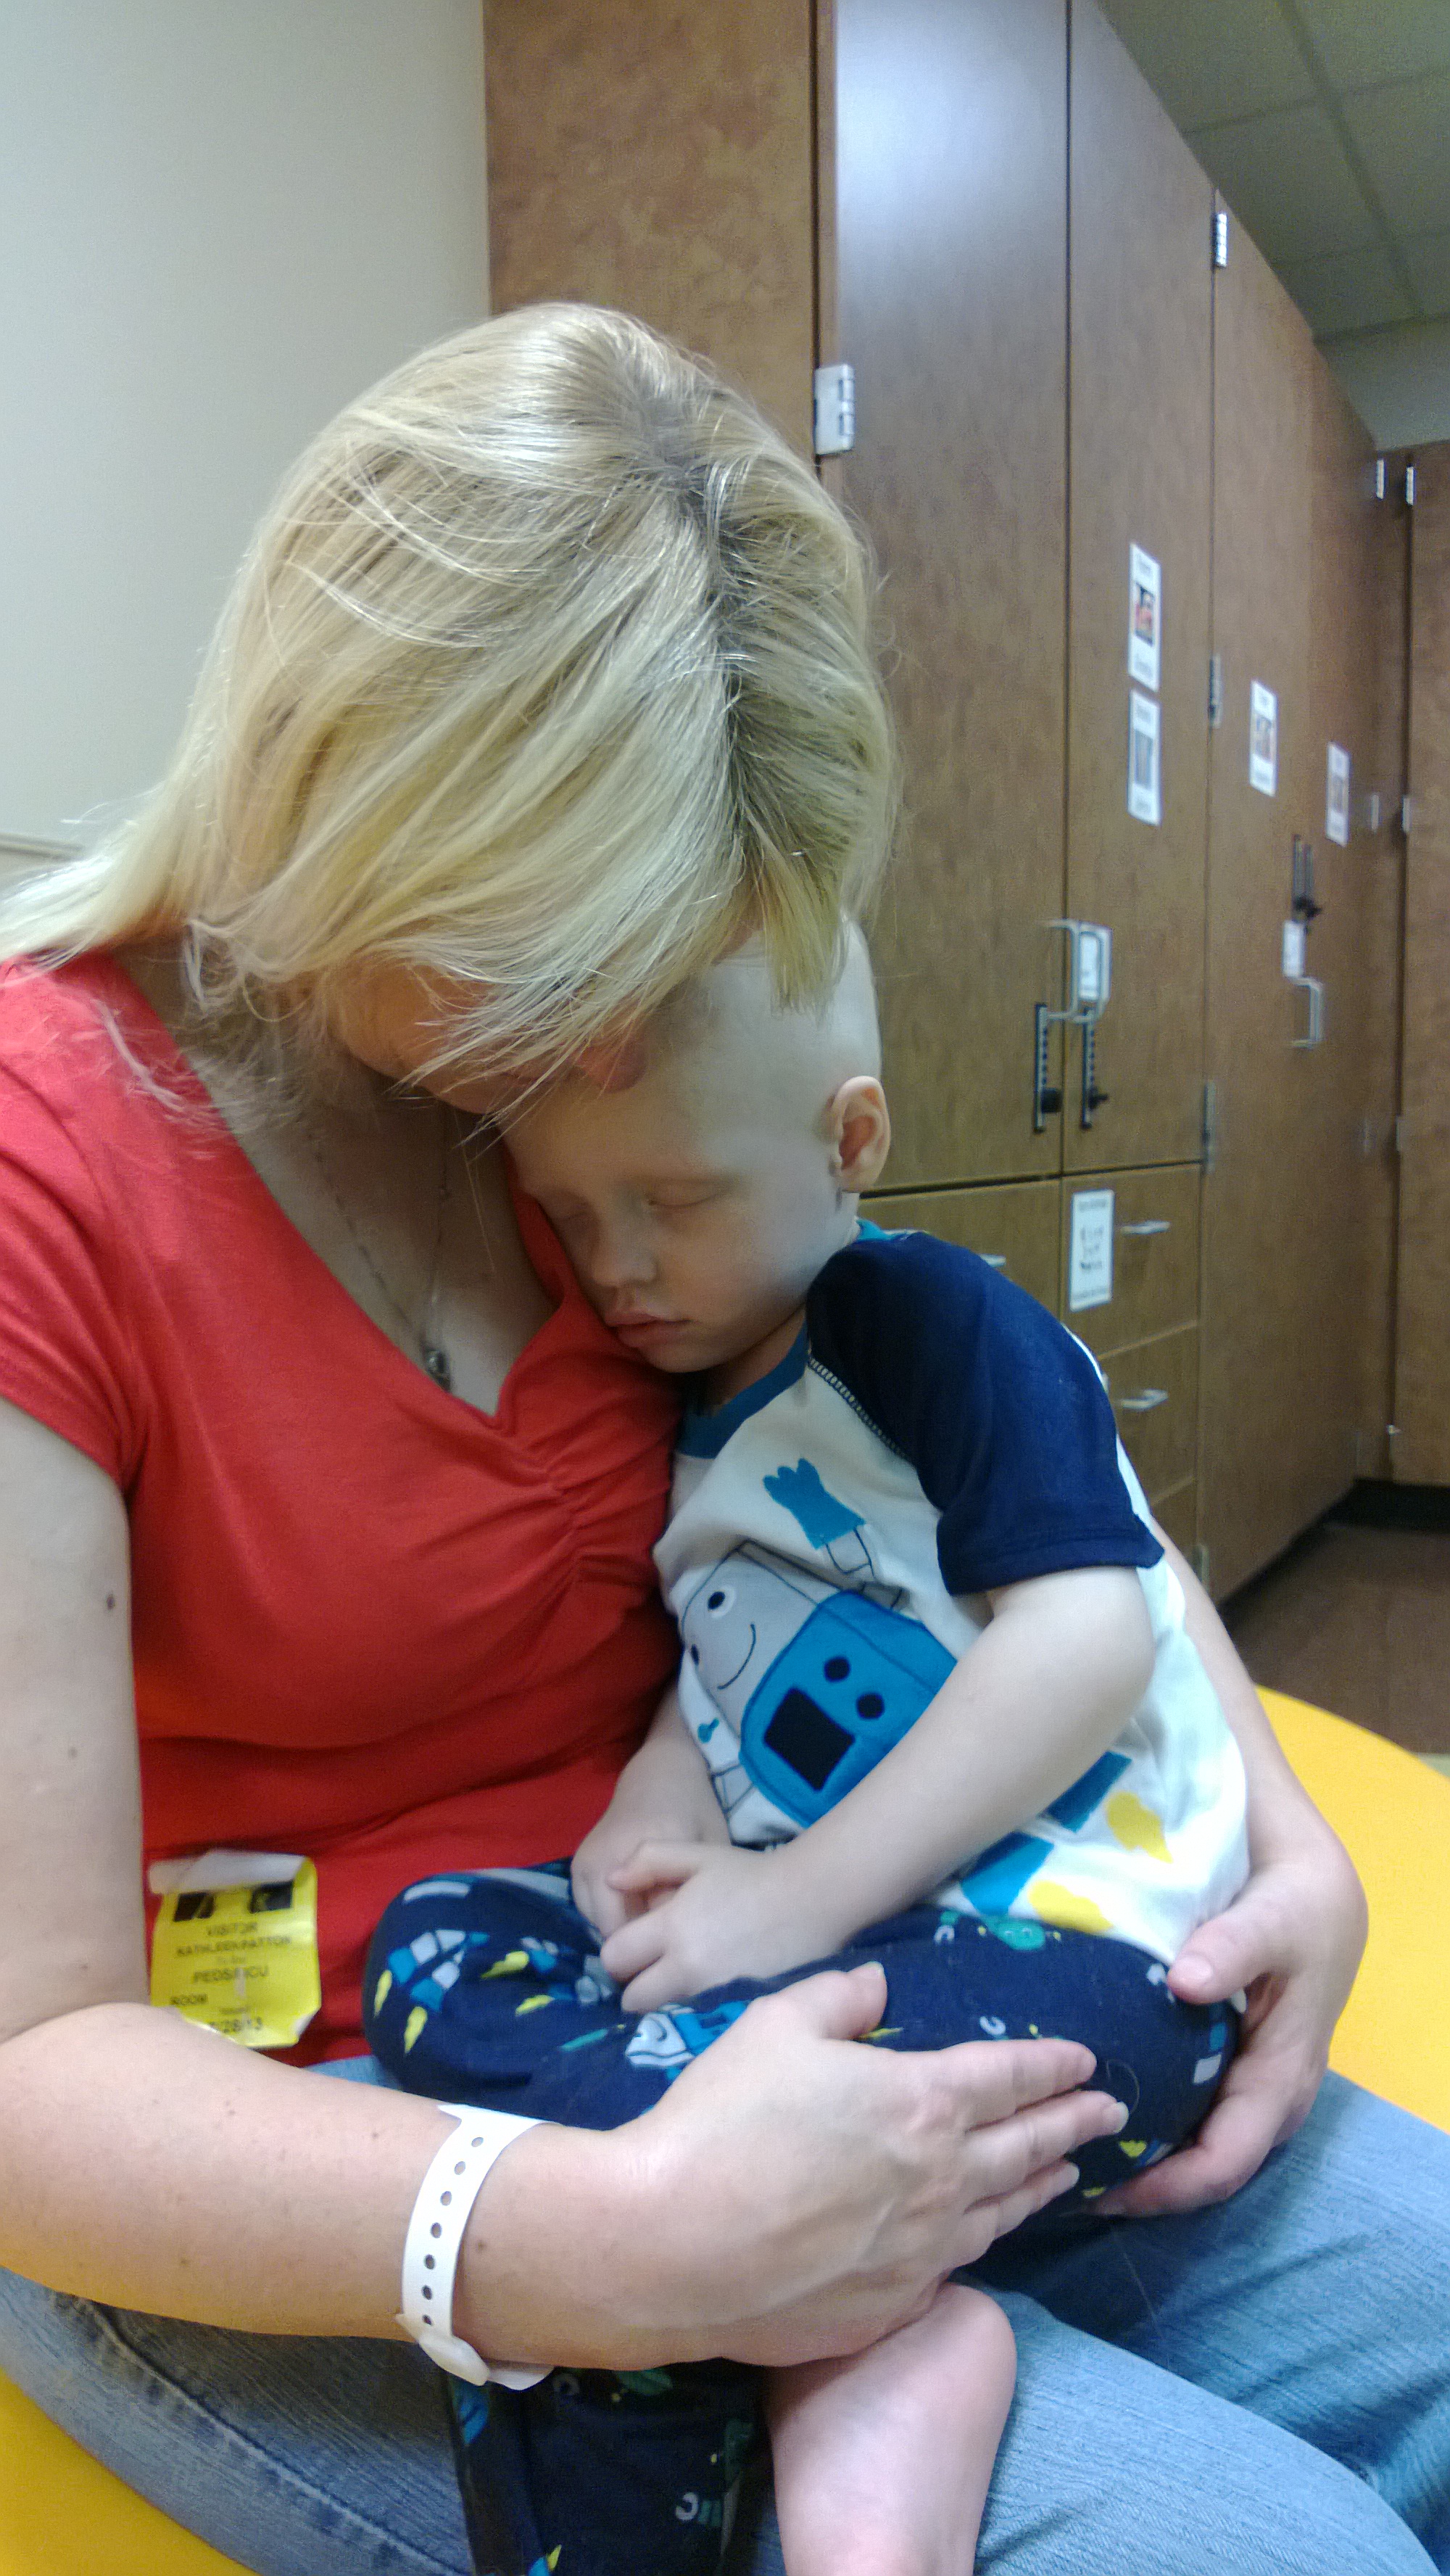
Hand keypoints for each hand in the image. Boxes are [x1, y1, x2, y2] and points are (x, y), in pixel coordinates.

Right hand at [458, 1963, 1129, 2369]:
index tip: (1088, 2061)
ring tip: (1066, 2173)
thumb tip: (880, 1990)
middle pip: (1029, 2146)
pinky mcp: (891, 2306)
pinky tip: (981, 2234)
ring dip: (1042, 2185)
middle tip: (1111, 2115)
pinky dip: (981, 2240)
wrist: (670, 2246)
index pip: (1013, 2078)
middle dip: (1075, 2124)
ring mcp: (922, 2252)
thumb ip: (838, 1999)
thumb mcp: (775, 2025)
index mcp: (922, 2103)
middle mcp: (942, 2180)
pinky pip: (954, 2266)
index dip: (1055, 2064)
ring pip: (1004, 2212)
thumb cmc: (722, 2121)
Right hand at [570, 1711, 728, 1940]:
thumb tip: (675, 1948)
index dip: (667, 1948)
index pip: (650, 1924)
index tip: (683, 1958)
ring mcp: (586, 1864)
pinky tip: (638, 1910)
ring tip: (655, 1929)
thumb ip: (694, 1895)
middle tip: (668, 1953)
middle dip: (641, 1952)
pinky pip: (592, 1915)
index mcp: (647, 1848)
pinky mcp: (577, 1868)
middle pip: (618, 1933)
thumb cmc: (694, 1810)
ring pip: (601, 1929)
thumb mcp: (709, 1849)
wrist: (659, 1773)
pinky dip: (613, 1921)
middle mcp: (607, 1859)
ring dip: (627, 1936)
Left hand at [600, 1842, 841, 2007]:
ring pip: (664, 2017)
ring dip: (665, 2004)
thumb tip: (611, 1881)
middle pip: (633, 2000)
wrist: (812, 1900)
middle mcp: (687, 1967)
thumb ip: (648, 1861)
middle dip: (638, 1987)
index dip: (620, 1954)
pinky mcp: (737, 2011)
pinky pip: (699, 2024)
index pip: (614, 1959)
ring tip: (685, 1983)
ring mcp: (713, 1995)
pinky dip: (697, 2014)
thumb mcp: (697, 1855)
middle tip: (657, 1971)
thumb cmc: (749, 1874)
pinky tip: (708, 1995)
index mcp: (671, 1927)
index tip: (637, 1948)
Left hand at [1095, 1829, 1366, 2215]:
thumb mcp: (1273, 1920)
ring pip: (1190, 2147)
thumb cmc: (1296, 1911)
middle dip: (1139, 2185)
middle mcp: (1264, 2104)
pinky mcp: (1226, 2071)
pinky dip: (1142, 2120)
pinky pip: (1184, 2115)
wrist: (1313, 1892)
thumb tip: (1186, 1982)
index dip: (1163, 2189)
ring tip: (1065, 2146)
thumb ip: (1234, 1946)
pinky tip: (1089, 2104)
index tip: (1100, 2190)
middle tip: (1063, 2170)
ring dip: (1136, 2156)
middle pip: (1201, 2171)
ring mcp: (1245, 2090)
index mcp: (1279, 2083)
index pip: (1222, 2163)